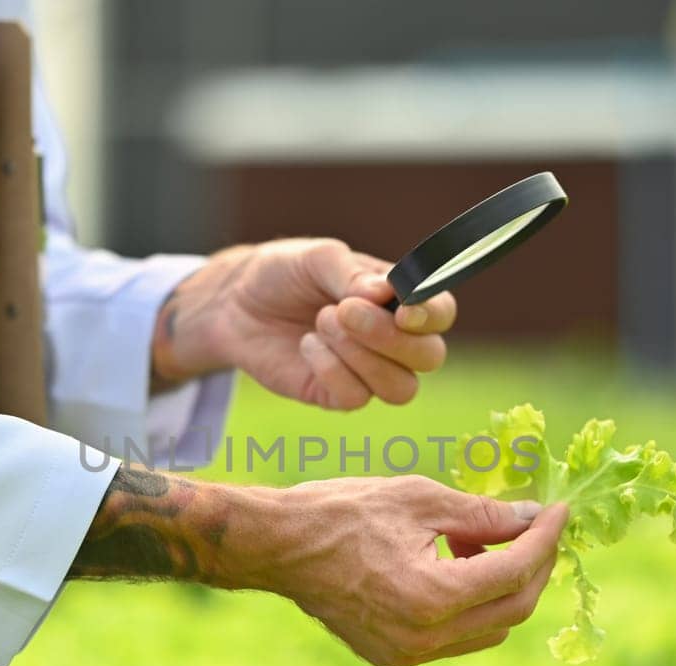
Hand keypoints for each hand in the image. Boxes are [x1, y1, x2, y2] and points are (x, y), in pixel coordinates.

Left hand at [152, 238, 458, 409]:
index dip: (431, 314)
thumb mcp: (316, 258)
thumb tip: (386, 293)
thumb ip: (351, 274)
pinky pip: (356, 398)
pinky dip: (331, 369)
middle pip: (430, 357)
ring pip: (401, 388)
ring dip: (362, 357)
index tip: (402, 309)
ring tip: (322, 322)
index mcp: (399, 299)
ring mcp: (368, 371)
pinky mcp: (337, 395)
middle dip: (390, 338)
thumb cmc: (283, 273)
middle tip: (343, 311)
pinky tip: (307, 345)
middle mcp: (393, 339)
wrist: (235, 303)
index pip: (440, 313)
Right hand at [230, 476, 565, 665]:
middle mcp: (423, 638)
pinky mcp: (393, 656)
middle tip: (535, 526)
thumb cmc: (342, 511)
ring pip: (489, 629)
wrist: (278, 546)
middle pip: (513, 610)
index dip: (545, 539)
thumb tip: (534, 517)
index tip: (559, 511)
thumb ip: (484, 513)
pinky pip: (456, 637)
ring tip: (476, 541)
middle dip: (534, 566)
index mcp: (432, 597)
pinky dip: (471, 603)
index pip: (515, 572)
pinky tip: (451, 565)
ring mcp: (407, 654)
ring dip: (503, 587)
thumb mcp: (419, 499)